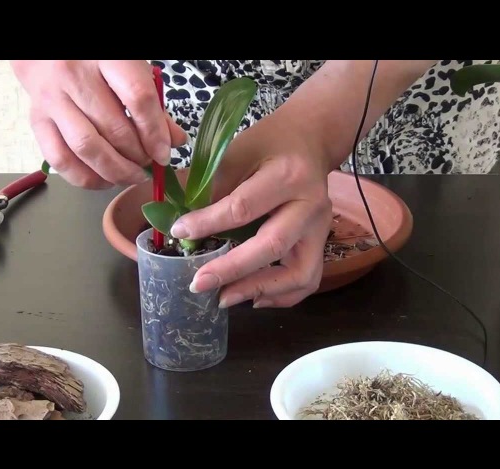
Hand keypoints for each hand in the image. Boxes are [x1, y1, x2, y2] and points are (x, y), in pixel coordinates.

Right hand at [11, 60, 187, 188]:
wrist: (45, 54)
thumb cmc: (96, 62)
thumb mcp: (130, 71)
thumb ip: (153, 105)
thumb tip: (176, 142)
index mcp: (106, 56)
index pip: (137, 98)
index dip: (154, 132)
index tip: (163, 154)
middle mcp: (74, 75)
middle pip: (113, 128)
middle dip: (137, 156)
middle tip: (148, 164)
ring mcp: (51, 99)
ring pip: (86, 148)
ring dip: (115, 171)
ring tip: (132, 176)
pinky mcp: (37, 121)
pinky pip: (61, 160)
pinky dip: (87, 178)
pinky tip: (105, 180)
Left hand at [170, 108, 333, 307]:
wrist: (310, 139)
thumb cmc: (269, 144)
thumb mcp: (238, 152)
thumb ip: (211, 187)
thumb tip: (178, 223)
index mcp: (288, 175)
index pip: (244, 207)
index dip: (209, 224)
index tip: (179, 233)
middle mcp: (310, 205)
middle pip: (273, 246)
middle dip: (232, 270)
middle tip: (199, 284)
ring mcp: (320, 228)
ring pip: (300, 274)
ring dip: (260, 290)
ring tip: (225, 298)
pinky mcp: (321, 243)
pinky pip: (308, 280)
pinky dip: (281, 296)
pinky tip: (253, 297)